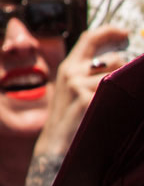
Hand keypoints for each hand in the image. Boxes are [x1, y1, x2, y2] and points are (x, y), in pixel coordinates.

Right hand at [21, 26, 128, 185]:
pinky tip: (118, 112)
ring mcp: (80, 86)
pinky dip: (126, 99)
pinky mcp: (90, 100)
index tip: (125, 33)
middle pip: (116, 60)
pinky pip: (119, 91)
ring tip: (118, 107)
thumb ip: (89, 76)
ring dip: (127, 88)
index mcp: (67, 68)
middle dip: (128, 72)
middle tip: (129, 87)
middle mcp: (72, 73)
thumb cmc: (69, 125)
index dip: (109, 32)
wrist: (55, 153)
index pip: (90, 39)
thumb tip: (120, 62)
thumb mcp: (73, 93)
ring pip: (120, 76)